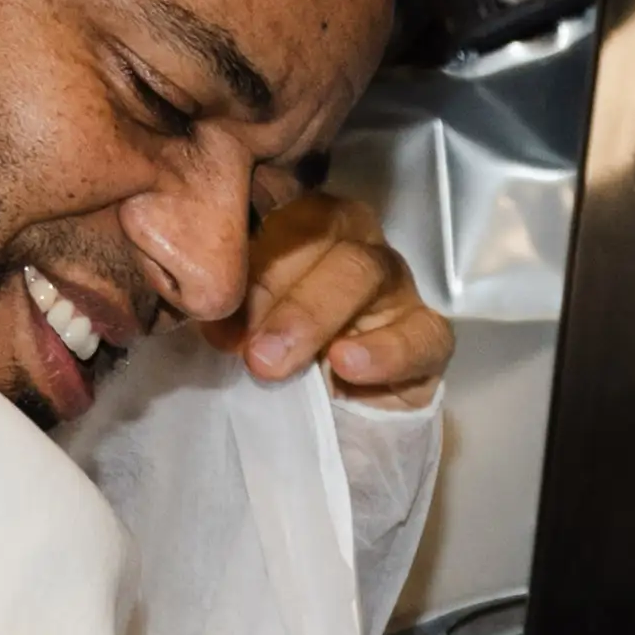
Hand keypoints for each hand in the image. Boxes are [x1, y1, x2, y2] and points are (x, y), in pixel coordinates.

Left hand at [229, 172, 453, 405]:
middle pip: (323, 235)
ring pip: (366, 271)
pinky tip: (348, 366)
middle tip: (249, 349)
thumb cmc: (280, 355)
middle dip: (278, 291)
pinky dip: (386, 350)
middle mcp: (352, 240)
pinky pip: (421, 332)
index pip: (278, 215)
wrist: (331, 418)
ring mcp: (395, 283)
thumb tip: (205, 313)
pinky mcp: (428, 334)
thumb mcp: (243, 328)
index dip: (247, 261)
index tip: (215, 319)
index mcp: (301, 224)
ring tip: (277, 363)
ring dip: (315, 316)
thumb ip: (230, 311)